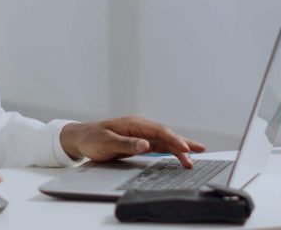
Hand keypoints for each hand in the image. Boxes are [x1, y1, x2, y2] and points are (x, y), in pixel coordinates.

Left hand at [59, 116, 205, 167]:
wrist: (80, 138)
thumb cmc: (92, 139)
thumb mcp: (106, 142)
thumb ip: (126, 144)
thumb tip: (145, 144)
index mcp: (133, 124)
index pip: (158, 131)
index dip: (173, 139)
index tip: (185, 149)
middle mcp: (139, 127)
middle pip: (165, 134)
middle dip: (182, 143)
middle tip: (199, 151)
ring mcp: (140, 134)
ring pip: (164, 140)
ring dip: (179, 148)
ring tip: (194, 157)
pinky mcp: (139, 142)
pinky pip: (158, 145)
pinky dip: (170, 150)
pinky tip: (180, 154)